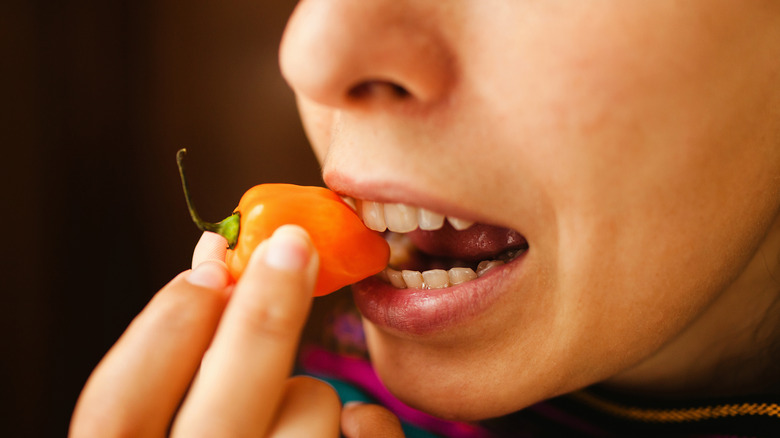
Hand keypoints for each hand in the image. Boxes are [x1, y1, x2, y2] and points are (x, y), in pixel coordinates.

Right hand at [70, 225, 342, 436]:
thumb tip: (214, 269)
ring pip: (309, 407)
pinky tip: (353, 432)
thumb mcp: (176, 429)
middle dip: (262, 312)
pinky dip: (368, 423)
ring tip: (294, 422)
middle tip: (294, 245)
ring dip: (308, 394)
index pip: (118, 408)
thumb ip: (182, 376)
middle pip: (225, 404)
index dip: (160, 329)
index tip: (210, 266)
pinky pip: (367, 432)